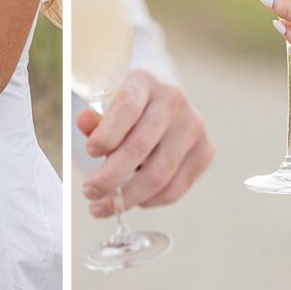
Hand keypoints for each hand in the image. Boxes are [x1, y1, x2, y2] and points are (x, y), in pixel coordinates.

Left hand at [77, 70, 213, 216]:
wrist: (164, 99)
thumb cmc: (128, 106)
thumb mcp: (108, 104)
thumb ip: (95, 118)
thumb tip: (84, 122)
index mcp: (144, 82)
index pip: (127, 107)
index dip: (107, 133)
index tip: (89, 152)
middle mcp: (173, 101)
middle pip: (140, 147)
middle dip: (110, 177)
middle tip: (89, 193)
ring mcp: (193, 126)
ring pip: (158, 175)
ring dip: (127, 198)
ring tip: (102, 207)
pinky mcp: (206, 151)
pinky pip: (175, 189)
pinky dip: (150, 201)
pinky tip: (134, 200)